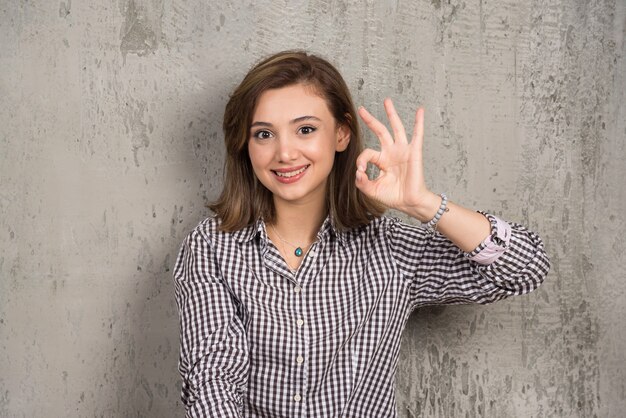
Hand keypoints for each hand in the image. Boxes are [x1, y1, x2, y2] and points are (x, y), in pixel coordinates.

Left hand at [356, 99, 438, 220]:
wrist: (409, 203)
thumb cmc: (393, 196)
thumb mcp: (372, 190)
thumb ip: (361, 182)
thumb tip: (359, 172)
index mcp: (382, 160)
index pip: (367, 153)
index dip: (361, 161)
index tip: (361, 172)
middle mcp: (391, 152)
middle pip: (380, 131)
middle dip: (370, 120)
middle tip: (361, 109)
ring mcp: (403, 151)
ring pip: (396, 128)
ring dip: (391, 114)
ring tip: (387, 101)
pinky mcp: (414, 152)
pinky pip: (417, 135)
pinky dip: (419, 122)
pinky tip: (420, 111)